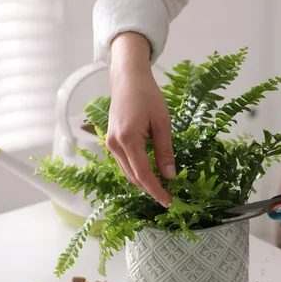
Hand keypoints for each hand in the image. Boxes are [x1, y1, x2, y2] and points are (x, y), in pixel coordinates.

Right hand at [106, 32, 174, 206]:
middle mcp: (114, 144)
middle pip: (133, 177)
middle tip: (169, 197)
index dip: (156, 190)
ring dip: (144, 182)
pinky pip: (125, 164)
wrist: (128, 80)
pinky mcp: (111, 142)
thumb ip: (165, 151)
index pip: (143, 174)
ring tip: (163, 188)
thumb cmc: (148, 96)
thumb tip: (170, 177)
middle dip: (151, 189)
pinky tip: (151, 174)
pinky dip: (137, 172)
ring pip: (128, 173)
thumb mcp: (163, 123)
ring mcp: (110, 144)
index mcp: (128, 138)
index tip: (169, 201)